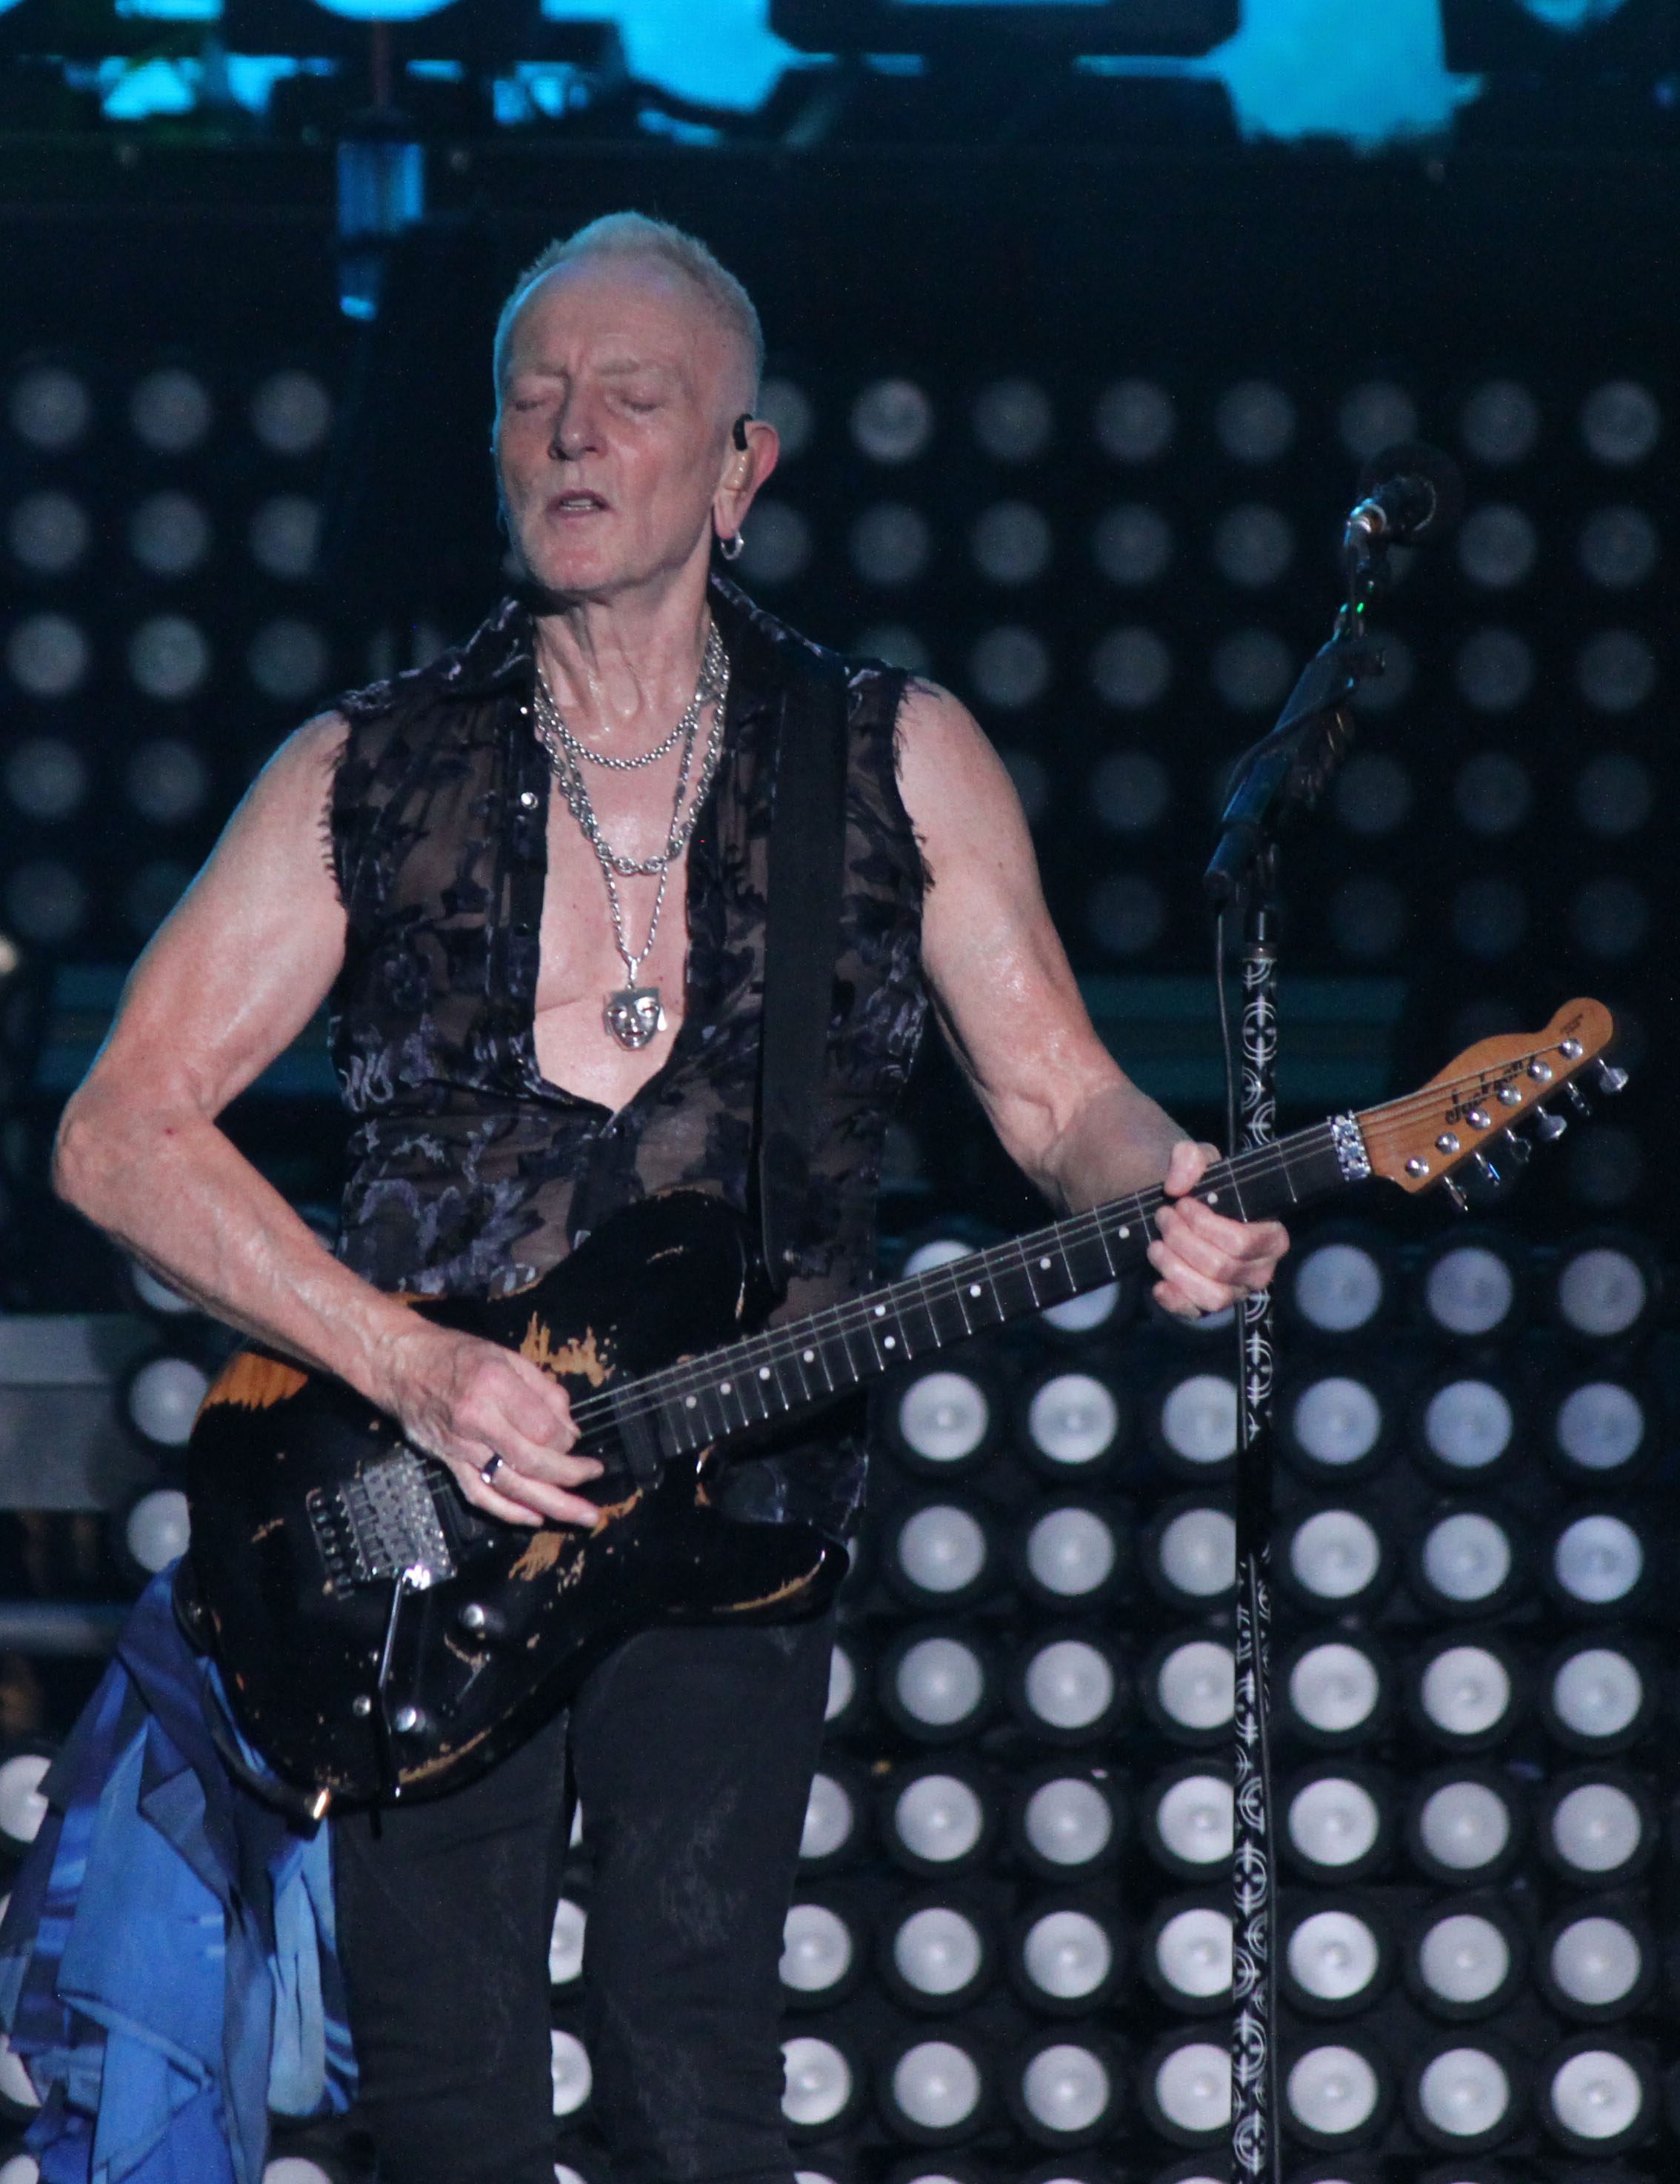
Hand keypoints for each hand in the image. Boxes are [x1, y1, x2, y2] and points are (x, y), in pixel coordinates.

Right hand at [377, 1324, 603, 1527]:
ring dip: (551, 1504)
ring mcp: (460, 1447)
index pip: (544, 1428)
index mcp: (494, 1386)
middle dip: (571, 1475)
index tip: (574, 1439)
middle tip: (595, 1479)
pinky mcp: (448, 1463)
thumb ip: (542, 1390)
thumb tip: (570, 1429)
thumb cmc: (456, 1355)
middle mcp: (476, 1420)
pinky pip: (481, 1495)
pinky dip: (509, 1511)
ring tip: (581, 1516)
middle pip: (532, 1461)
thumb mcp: (505, 1355)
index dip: (567, 1439)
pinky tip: (535, 1518)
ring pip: (511, 1485)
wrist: (400, 1365)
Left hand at [1148, 1140, 1289, 1319]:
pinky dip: (1174, 1300)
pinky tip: (1158, 1283)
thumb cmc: (1201, 1187)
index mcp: (1270, 1236)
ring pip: (1212, 1296)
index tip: (1182, 1205)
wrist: (1178, 1205)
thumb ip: (1190, 1158)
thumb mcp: (1198, 1160)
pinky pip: (1196, 1314)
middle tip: (1163, 1218)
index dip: (1207, 1226)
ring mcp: (1235, 1291)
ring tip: (1156, 1246)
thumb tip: (1177, 1185)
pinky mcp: (1208, 1305)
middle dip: (1183, 1240)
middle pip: (1222, 1267)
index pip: (1245, 1242)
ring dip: (1176, 1269)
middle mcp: (1259, 1270)